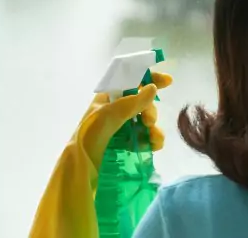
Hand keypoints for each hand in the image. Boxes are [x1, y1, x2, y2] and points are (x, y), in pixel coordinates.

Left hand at [30, 71, 172, 237]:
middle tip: (148, 122)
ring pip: (146, 121)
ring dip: (154, 128)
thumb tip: (153, 88)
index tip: (167, 82)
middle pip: (143, 103)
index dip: (149, 79)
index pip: (131, 81)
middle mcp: (115, 111)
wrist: (79, 167)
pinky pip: (145, 137)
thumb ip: (132, 102)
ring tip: (154, 138)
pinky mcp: (126, 144)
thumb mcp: (109, 115)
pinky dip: (152, 140)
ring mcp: (121, 128)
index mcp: (107, 98)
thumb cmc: (90, 136)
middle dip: (150, 110)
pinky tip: (154, 146)